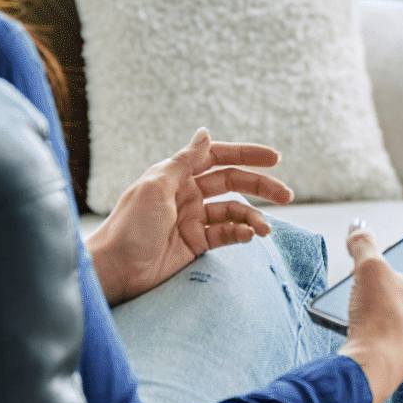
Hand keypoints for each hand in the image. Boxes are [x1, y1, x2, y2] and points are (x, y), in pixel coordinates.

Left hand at [85, 129, 293, 304]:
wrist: (115, 270)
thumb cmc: (130, 226)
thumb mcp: (156, 187)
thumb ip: (183, 161)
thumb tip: (205, 133)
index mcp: (176, 175)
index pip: (217, 158)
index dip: (246, 155)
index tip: (274, 159)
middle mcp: (187, 194)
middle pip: (232, 183)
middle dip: (261, 187)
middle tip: (286, 195)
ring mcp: (192, 220)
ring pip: (233, 211)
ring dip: (253, 217)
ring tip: (266, 229)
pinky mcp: (195, 244)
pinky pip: (226, 234)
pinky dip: (240, 234)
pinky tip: (249, 236)